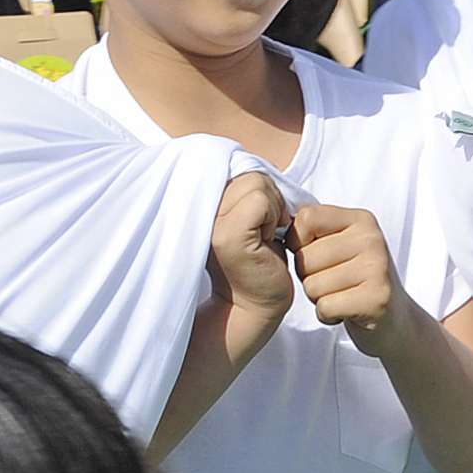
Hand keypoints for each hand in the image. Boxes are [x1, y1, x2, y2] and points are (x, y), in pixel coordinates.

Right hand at [206, 169, 292, 329]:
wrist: (253, 306)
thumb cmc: (257, 261)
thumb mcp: (246, 217)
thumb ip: (243, 192)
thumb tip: (260, 167)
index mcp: (201, 202)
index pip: (238, 168)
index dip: (259, 190)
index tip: (260, 219)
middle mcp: (198, 209)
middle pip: (250, 174)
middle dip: (269, 197)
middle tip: (265, 229)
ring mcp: (210, 223)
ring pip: (256, 184)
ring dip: (273, 208)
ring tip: (265, 235)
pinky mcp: (227, 236)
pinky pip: (261, 202)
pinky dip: (274, 218)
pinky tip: (267, 241)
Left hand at [289, 204, 403, 349]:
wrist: (394, 319)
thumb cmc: (355, 280)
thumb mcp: (340, 244)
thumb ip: (314, 230)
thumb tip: (277, 224)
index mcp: (360, 220)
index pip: (306, 218)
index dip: (297, 241)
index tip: (313, 254)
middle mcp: (371, 239)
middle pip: (305, 257)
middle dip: (308, 276)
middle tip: (333, 282)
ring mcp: (376, 268)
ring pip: (311, 285)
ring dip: (319, 298)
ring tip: (341, 295)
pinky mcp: (376, 299)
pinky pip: (325, 306)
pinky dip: (328, 315)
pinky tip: (346, 311)